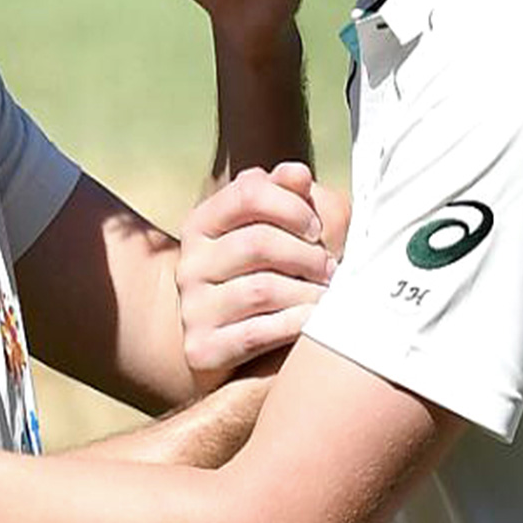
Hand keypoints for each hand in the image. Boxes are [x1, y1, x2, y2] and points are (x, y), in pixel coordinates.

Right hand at [177, 163, 346, 387]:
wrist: (233, 342)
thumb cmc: (268, 273)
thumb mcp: (278, 228)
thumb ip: (290, 196)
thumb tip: (298, 174)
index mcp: (203, 223)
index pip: (247, 193)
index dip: (291, 205)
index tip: (316, 226)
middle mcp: (190, 262)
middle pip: (258, 243)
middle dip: (306, 255)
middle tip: (332, 268)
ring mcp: (192, 306)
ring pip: (261, 290)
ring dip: (308, 293)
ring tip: (328, 296)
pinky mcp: (202, 347)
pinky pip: (257, 333)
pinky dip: (295, 325)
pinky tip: (313, 321)